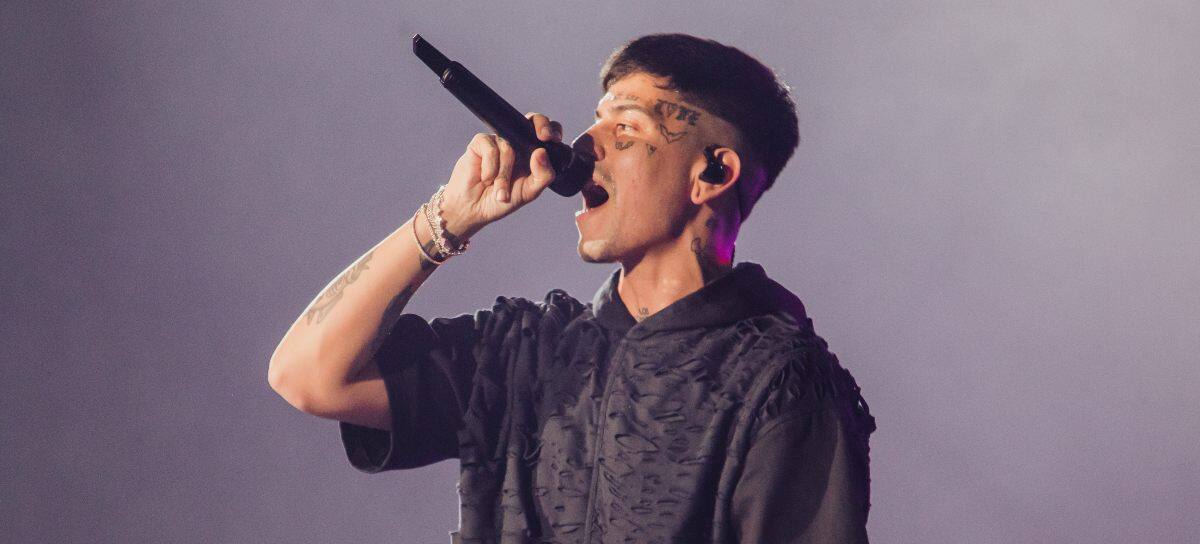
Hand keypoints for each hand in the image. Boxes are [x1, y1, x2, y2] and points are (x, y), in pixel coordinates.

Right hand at [437, 113, 561, 237]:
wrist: (474, 208)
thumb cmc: (501, 200)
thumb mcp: (529, 192)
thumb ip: (542, 175)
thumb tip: (541, 152)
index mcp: (532, 154)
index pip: (546, 133)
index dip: (552, 130)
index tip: (553, 139)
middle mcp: (517, 144)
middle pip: (533, 121)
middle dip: (541, 125)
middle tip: (544, 138)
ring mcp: (499, 141)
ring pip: (509, 149)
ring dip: (504, 176)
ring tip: (499, 191)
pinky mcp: (481, 142)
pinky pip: (491, 149)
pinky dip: (490, 168)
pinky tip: (485, 178)